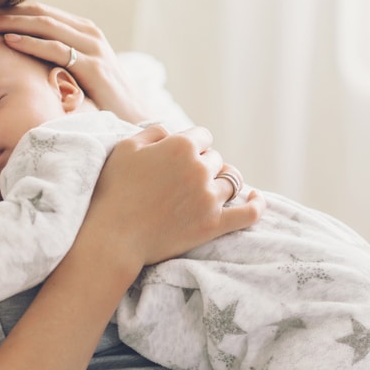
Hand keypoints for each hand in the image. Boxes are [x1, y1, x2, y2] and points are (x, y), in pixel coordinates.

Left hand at [0, 2, 148, 123]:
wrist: (134, 119)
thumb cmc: (102, 100)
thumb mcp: (78, 73)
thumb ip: (58, 59)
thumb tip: (24, 60)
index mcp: (84, 31)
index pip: (43, 12)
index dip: (13, 10)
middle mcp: (89, 33)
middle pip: (41, 13)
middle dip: (9, 12)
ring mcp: (93, 48)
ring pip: (46, 25)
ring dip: (14, 22)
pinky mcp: (93, 66)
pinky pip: (56, 48)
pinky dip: (31, 42)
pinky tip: (9, 41)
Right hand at [79, 125, 263, 272]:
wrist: (113, 236)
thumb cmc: (114, 190)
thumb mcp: (126, 148)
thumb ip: (153, 132)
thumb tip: (172, 132)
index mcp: (181, 146)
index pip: (202, 136)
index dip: (191, 145)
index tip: (178, 157)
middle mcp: (200, 168)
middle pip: (215, 158)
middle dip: (202, 165)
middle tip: (181, 180)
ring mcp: (210, 198)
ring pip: (230, 181)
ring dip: (220, 183)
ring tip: (207, 190)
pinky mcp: (214, 224)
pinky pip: (249, 212)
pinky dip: (256, 204)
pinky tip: (255, 198)